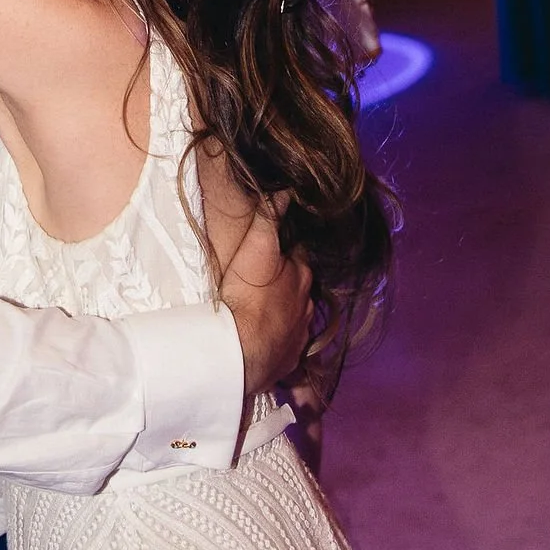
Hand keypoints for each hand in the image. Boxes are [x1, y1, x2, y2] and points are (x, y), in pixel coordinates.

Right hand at [219, 211, 315, 402]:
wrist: (242, 350)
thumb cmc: (247, 295)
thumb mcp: (256, 246)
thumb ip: (270, 217)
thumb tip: (287, 191)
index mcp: (301, 275)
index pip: (297, 255)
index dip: (284, 251)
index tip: (272, 250)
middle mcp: (307, 304)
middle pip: (299, 286)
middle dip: (287, 282)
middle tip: (264, 282)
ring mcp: (300, 334)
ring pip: (297, 316)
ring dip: (285, 312)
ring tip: (264, 312)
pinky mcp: (290, 359)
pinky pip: (288, 345)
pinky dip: (280, 340)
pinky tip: (265, 340)